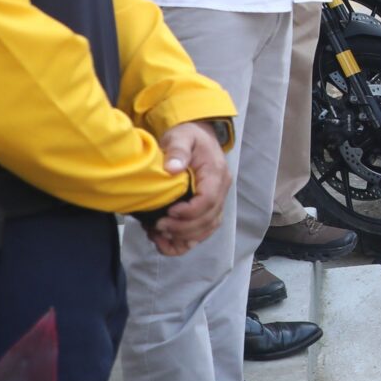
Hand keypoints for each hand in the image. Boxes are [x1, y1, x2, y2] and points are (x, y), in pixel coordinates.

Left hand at [148, 121, 231, 254]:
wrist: (196, 137)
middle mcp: (221, 190)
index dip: (189, 211)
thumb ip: (177, 150)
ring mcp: (217, 201)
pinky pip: (203, 231)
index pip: (209, 199)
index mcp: (216, 174)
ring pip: (207, 229)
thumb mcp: (181, 137)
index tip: (168, 212)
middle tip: (158, 226)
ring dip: (184, 237)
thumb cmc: (188, 136)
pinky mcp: (208, 208)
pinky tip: (166, 243)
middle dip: (183, 228)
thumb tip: (172, 168)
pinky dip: (186, 242)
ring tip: (159, 235)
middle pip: (209, 219)